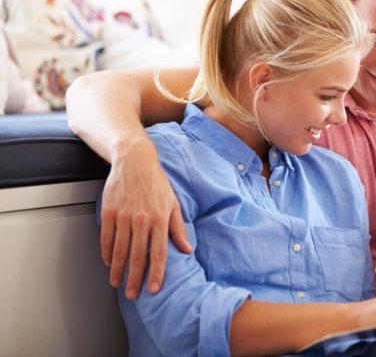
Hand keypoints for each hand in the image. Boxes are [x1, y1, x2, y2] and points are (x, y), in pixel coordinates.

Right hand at [100, 138, 191, 298]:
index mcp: (160, 219)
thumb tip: (188, 249)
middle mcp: (141, 220)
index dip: (156, 274)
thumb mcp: (173, 204)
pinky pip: (106, 238)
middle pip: (137, 256)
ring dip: (118, 270)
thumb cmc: (156, 183)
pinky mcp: (109, 211)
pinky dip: (106, 253)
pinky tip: (109, 262)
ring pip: (119, 250)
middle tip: (132, 294)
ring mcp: (123, 216)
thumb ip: (178, 229)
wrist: (135, 161)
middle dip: (134, 278)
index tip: (153, 289)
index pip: (158, 253)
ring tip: (117, 283)